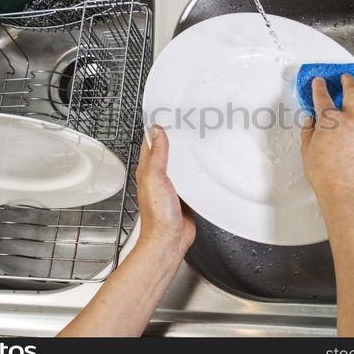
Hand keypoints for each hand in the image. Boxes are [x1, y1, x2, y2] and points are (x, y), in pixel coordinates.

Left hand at [135, 125, 195, 258]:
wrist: (169, 240)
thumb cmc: (158, 215)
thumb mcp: (155, 178)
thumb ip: (157, 155)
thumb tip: (156, 131)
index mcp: (147, 169)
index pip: (151, 141)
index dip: (158, 126)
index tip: (168, 114)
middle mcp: (159, 176)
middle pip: (168, 150)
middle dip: (176, 137)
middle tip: (188, 123)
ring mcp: (172, 185)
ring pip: (180, 163)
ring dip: (188, 153)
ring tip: (199, 138)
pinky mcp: (185, 195)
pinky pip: (191, 178)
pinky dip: (197, 170)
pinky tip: (205, 165)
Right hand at [300, 74, 353, 209]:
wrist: (343, 190)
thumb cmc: (324, 174)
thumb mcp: (307, 150)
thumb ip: (308, 131)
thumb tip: (310, 121)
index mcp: (329, 120)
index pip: (323, 96)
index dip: (319, 86)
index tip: (319, 82)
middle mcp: (350, 120)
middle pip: (352, 91)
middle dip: (348, 81)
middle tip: (346, 78)